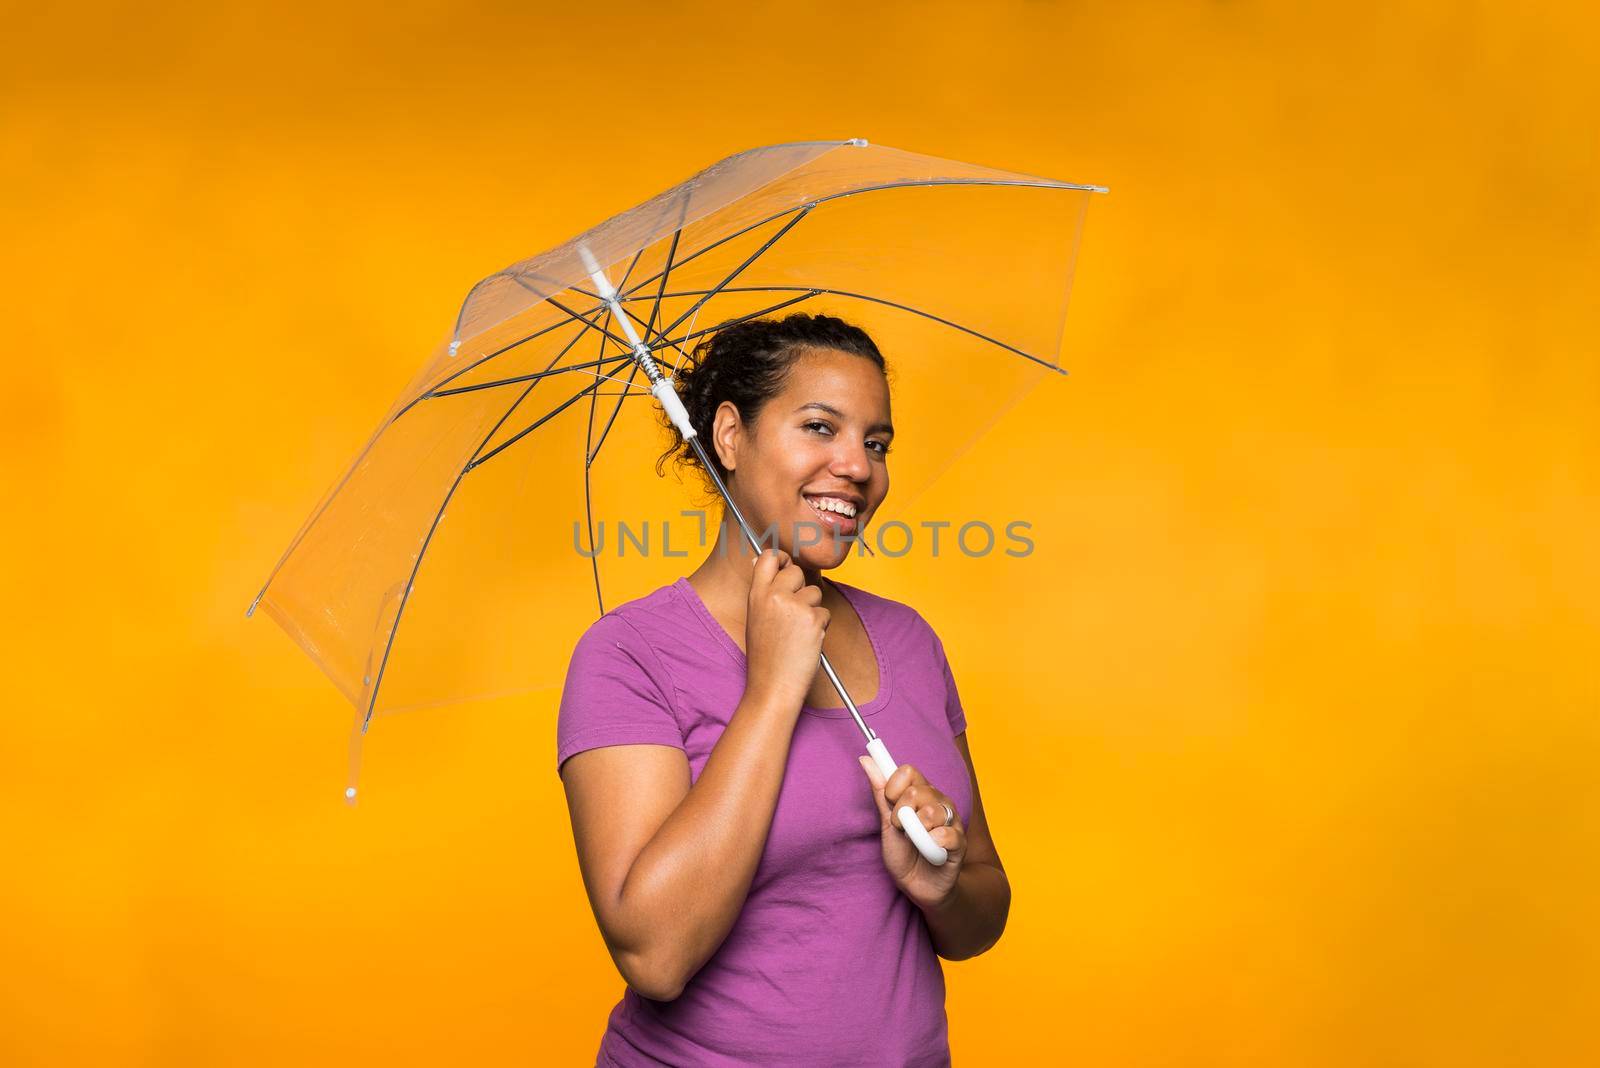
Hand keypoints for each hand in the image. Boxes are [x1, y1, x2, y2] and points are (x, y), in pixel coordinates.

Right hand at [743, 549, 828, 712]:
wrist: (772, 687)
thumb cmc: (765, 657)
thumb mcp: (755, 618)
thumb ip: (763, 591)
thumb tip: (764, 561)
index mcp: (756, 595)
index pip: (768, 556)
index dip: (781, 558)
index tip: (786, 567)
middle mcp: (774, 596)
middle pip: (797, 572)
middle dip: (801, 589)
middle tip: (794, 614)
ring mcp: (794, 606)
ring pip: (815, 592)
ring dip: (812, 610)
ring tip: (797, 633)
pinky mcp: (813, 619)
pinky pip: (825, 612)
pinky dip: (820, 627)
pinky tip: (806, 642)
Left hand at [857, 758, 965, 910]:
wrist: (918, 887)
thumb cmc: (904, 854)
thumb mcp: (886, 823)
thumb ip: (880, 793)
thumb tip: (866, 760)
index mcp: (921, 794)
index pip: (908, 771)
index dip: (893, 787)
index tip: (889, 804)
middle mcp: (939, 802)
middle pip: (917, 791)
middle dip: (901, 814)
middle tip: (901, 829)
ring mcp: (951, 821)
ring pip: (932, 812)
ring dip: (915, 832)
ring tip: (916, 842)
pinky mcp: (960, 843)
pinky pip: (946, 835)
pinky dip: (932, 845)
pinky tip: (931, 851)